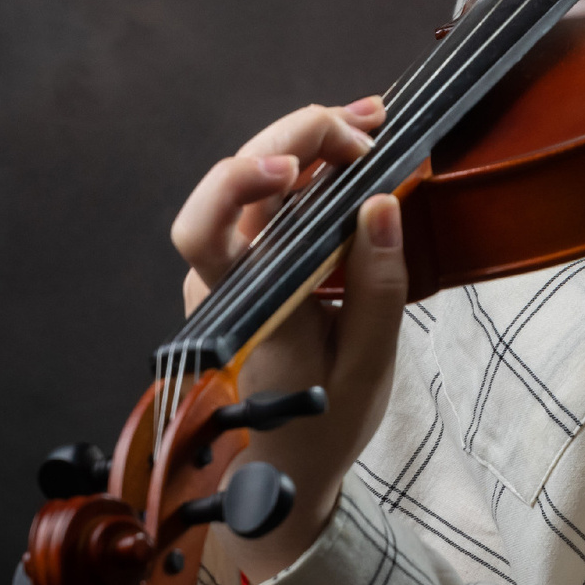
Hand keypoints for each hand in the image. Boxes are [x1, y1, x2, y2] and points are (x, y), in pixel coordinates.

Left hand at [171, 97, 407, 584]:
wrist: (291, 462)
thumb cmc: (326, 422)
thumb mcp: (370, 366)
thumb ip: (377, 288)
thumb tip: (381, 203)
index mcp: (245, 309)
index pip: (204, 230)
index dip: (235, 183)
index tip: (293, 168)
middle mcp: (224, 278)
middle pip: (235, 180)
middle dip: (298, 138)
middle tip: (366, 130)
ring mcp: (236, 264)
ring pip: (255, 177)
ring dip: (308, 140)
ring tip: (370, 123)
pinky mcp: (256, 258)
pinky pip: (276, 195)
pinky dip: (314, 163)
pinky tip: (356, 144)